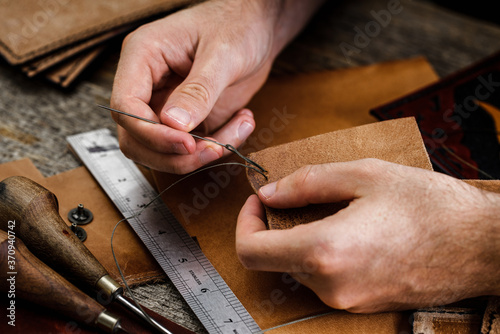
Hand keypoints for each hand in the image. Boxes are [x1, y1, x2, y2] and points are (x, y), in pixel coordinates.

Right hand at [110, 0, 323, 173]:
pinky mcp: (188, 119)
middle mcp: (148, 84)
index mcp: (143, 56)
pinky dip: (216, 146)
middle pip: (136, 138)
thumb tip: (174, 125)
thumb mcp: (222, 54)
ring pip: (161, 150)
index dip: (151, 133)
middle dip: (173, 154)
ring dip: (197, 156)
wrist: (258, 26)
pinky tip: (241, 125)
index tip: (186, 143)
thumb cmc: (237, 24)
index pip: (125, 106)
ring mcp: (166, 105)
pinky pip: (191, 148)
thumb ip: (198, 90)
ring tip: (234, 134)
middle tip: (213, 149)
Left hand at [236, 159, 499, 311]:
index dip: (245, 222)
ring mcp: (345, 300)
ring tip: (336, 209)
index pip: (251, 251)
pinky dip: (322, 251)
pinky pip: (324, 277)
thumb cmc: (431, 206)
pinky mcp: (360, 303)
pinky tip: (351, 228)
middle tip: (300, 196)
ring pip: (299, 267)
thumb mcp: (365, 175)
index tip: (260, 201)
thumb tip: (269, 193)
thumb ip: (306, 183)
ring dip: (302, 236)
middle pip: (274, 258)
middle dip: (276, 225)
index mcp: (325, 251)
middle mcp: (330, 285)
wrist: (483, 246)